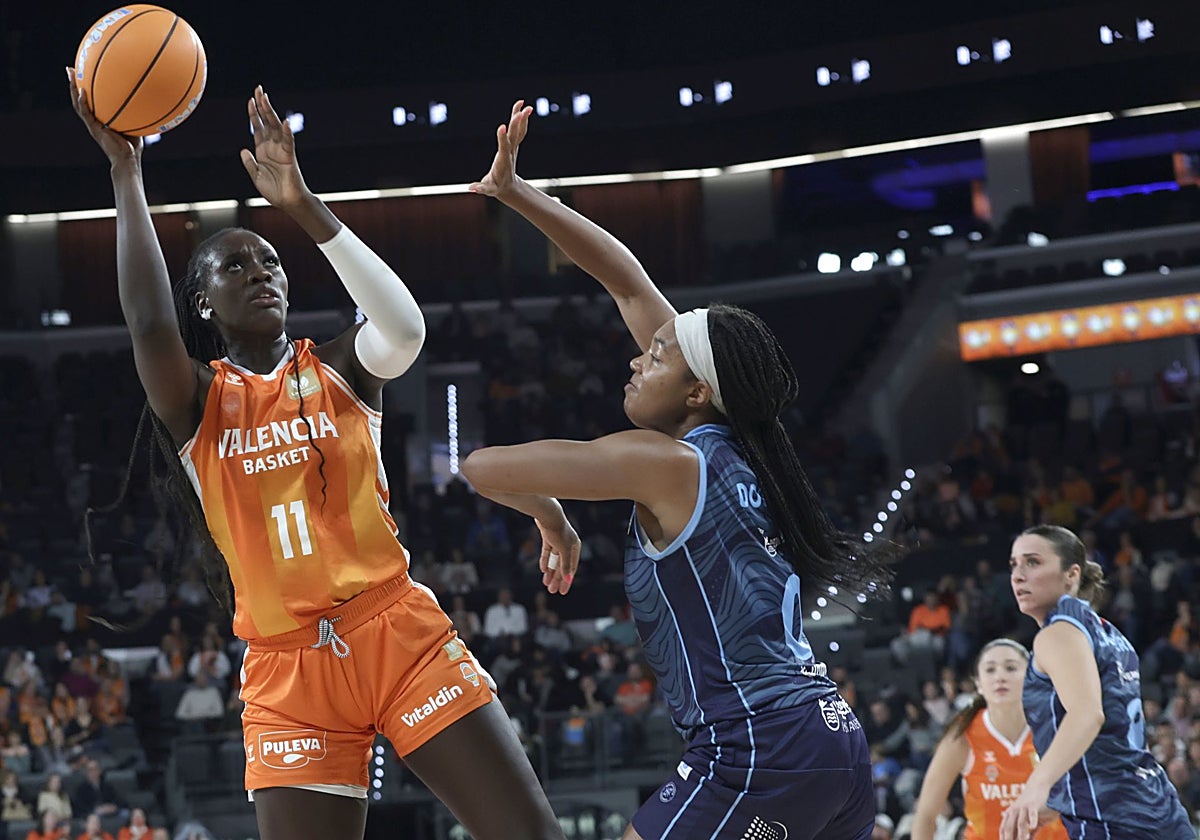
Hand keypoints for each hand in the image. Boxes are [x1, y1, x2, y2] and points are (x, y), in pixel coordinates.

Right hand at [66, 67, 141, 164]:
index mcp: (100, 118)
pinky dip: (82, 102)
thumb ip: (135, 112)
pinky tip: (81, 91)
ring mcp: (92, 124)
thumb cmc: (133, 146)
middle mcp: (93, 119)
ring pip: (78, 103)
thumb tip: (147, 98)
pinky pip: (85, 113)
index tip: (83, 72)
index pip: (90, 99)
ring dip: (73, 88)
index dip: (85, 86)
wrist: (127, 160)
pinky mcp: (94, 128)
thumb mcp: (135, 124)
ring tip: (70, 74)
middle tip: (70, 68)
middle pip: (80, 98)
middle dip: (74, 83)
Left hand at [240, 85, 309, 209]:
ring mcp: (281, 150)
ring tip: (265, 98)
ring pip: (276, 127)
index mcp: (262, 150)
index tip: (250, 100)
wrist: (287, 202)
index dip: (254, 114)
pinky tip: (284, 122)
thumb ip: (249, 163)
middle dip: (262, 106)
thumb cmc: (274, 191)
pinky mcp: (289, 156)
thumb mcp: (256, 176)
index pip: (258, 127)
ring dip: (270, 113)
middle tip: (259, 89)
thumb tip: (243, 149)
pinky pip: (288, 142)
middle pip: (267, 121)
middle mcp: (272, 146)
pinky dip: (286, 132)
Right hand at [469, 100, 532, 198]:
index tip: (502, 126)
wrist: (508, 187)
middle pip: (514, 136)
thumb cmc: (495, 187)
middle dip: (517, 124)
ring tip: (524, 105)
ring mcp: (513, 148)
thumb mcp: (488, 189)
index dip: (503, 138)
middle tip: (521, 111)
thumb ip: (481, 188)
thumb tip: (471, 189)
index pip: (504, 148)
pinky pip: (518, 130)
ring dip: (521, 118)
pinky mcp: (513, 144)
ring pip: (519, 131)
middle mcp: (510, 152)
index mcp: (503, 161)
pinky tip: (520, 108)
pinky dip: (520, 119)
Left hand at [535, 514, 580, 595]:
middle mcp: (568, 544)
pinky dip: (545, 560)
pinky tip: (542, 570)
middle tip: (552, 590)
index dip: (567, 581)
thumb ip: (565, 565)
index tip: (562, 592)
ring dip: (550, 572)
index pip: (571, 568)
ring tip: (546, 583)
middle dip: (557, 578)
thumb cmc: (558, 531)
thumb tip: (568, 580)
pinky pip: (547, 552)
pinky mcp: (548, 536)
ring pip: (554, 560)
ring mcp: (558, 540)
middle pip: (562, 565)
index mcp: (575, 547)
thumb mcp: (563, 550)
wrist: (547, 514)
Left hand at [1000, 783, 1048, 839]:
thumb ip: (1030, 832)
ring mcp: (1024, 808)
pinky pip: (1032, 813)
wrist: (1040, 785)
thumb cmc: (1036, 804)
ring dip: (1021, 833)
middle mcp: (1015, 811)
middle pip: (1009, 827)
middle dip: (1009, 838)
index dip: (1003, 838)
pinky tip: (1033, 826)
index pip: (1004, 829)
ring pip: (1020, 822)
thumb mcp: (1031, 819)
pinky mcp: (1034, 805)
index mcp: (1012, 814)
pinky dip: (1032, 820)